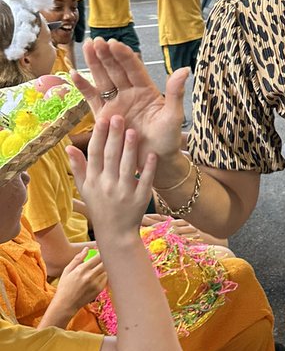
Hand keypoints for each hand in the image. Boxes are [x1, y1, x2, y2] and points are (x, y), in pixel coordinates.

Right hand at [55, 247, 107, 309]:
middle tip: (106, 257)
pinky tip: (101, 274)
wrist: (66, 304)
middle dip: (106, 258)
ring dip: (106, 267)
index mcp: (81, 270)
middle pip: (105, 263)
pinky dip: (105, 275)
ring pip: (107, 270)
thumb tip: (86, 249)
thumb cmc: (65, 286)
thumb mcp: (67, 271)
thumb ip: (77, 259)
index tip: (102, 250)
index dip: (101, 252)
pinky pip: (106, 279)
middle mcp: (90, 276)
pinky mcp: (99, 290)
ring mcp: (95, 284)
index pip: (98, 257)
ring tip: (103, 265)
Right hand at [67, 115, 156, 237]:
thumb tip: (68, 147)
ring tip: (134, 131)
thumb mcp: (86, 189)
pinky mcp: (140, 199)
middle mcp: (107, 185)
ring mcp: (124, 192)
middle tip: (119, 117)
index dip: (98, 136)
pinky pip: (145, 180)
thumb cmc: (100, 207)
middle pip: (111, 157)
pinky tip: (151, 154)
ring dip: (130, 148)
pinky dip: (148, 168)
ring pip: (127, 167)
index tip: (102, 119)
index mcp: (94, 181)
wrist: (116, 233)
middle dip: (114, 136)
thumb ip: (78, 168)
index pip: (95, 154)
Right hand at [73, 38, 187, 165]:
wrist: (155, 160)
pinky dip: (83, 87)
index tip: (115, 44)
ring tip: (87, 47)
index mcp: (146, 90)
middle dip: (107, 55)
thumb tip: (184, 69)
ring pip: (102, 79)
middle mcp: (129, 93)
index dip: (124, 56)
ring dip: (94, 64)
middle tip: (97, 41)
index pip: (133, 68)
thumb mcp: (173, 116)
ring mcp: (116, 103)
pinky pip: (92, 98)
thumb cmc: (168, 139)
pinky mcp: (104, 116)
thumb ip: (175, 93)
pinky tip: (74, 74)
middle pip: (116, 70)